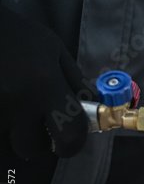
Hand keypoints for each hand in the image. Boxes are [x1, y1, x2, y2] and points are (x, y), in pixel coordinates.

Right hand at [0, 6, 90, 157]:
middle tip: (33, 124)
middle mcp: (16, 97)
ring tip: (10, 111)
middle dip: (36, 141)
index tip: (68, 141)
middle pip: (32, 148)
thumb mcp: (53, 50)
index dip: (73, 143)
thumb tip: (94, 110)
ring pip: (5, 147)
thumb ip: (75, 82)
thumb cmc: (14, 35)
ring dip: (10, 138)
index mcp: (44, 82)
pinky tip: (0, 110)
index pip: (70, 133)